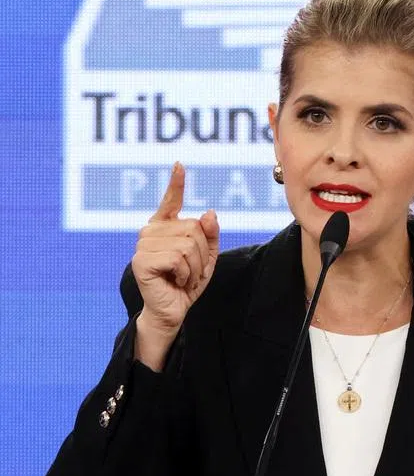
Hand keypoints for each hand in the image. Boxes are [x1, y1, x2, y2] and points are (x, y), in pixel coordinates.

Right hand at [131, 163, 219, 370]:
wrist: (172, 310)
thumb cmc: (187, 282)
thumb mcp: (207, 256)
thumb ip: (210, 234)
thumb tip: (208, 213)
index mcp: (165, 228)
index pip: (171, 201)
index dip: (176, 183)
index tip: (180, 164)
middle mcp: (151, 232)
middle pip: (193, 228)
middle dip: (202, 253)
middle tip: (190, 270)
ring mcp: (143, 245)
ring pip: (188, 243)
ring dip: (195, 265)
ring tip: (183, 276)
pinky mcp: (142, 260)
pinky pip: (179, 257)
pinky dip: (186, 272)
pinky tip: (176, 281)